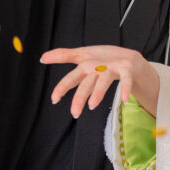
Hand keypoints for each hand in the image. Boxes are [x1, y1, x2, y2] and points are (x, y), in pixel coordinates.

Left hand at [41, 45, 158, 117]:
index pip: (72, 77)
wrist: (128, 57)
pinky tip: (125, 100)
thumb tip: (41, 57)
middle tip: (74, 113)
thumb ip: (63, 56)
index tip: (54, 100)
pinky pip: (126, 79)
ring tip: (92, 105)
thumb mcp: (82, 56)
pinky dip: (126, 88)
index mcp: (85, 65)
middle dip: (80, 97)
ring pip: (104, 81)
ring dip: (98, 92)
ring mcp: (112, 68)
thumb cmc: (102, 58)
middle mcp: (97, 67)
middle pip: (87, 82)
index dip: (62, 87)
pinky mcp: (126, 69)